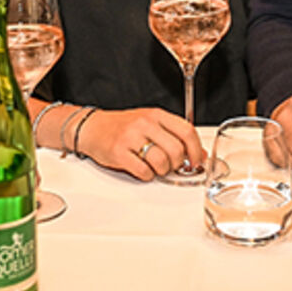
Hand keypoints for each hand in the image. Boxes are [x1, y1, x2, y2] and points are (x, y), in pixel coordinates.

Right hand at [76, 107, 205, 181]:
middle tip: (171, 165)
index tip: (197, 160)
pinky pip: (144, 172)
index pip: (186, 130)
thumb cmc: (123, 126)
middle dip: (178, 163)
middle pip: (176, 149)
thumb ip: (174, 135)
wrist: (93, 127)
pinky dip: (147, 175)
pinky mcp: (119, 153)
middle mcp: (145, 123)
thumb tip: (198, 153)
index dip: (196, 149)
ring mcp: (131, 137)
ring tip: (155, 167)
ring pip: (161, 162)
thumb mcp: (151, 123)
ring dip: (162, 171)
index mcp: (156, 115)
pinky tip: (142, 169)